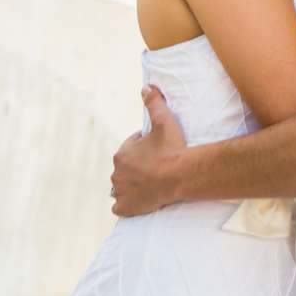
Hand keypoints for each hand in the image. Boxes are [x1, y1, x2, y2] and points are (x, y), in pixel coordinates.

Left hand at [111, 86, 189, 218]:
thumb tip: (145, 87)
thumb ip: (153, 102)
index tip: (158, 148)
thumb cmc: (171, 148)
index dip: (146, 146)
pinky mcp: (125, 208)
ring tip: (150, 181)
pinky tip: (138, 199)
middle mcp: (116, 173)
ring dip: (131, 183)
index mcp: (122, 153)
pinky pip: (120, 206)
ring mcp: (120, 192)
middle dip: (138, 165)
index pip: (132, 146)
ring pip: (122, 186)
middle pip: (127, 167)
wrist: (180, 176)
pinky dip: (126, 203)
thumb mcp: (164, 121)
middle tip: (157, 165)